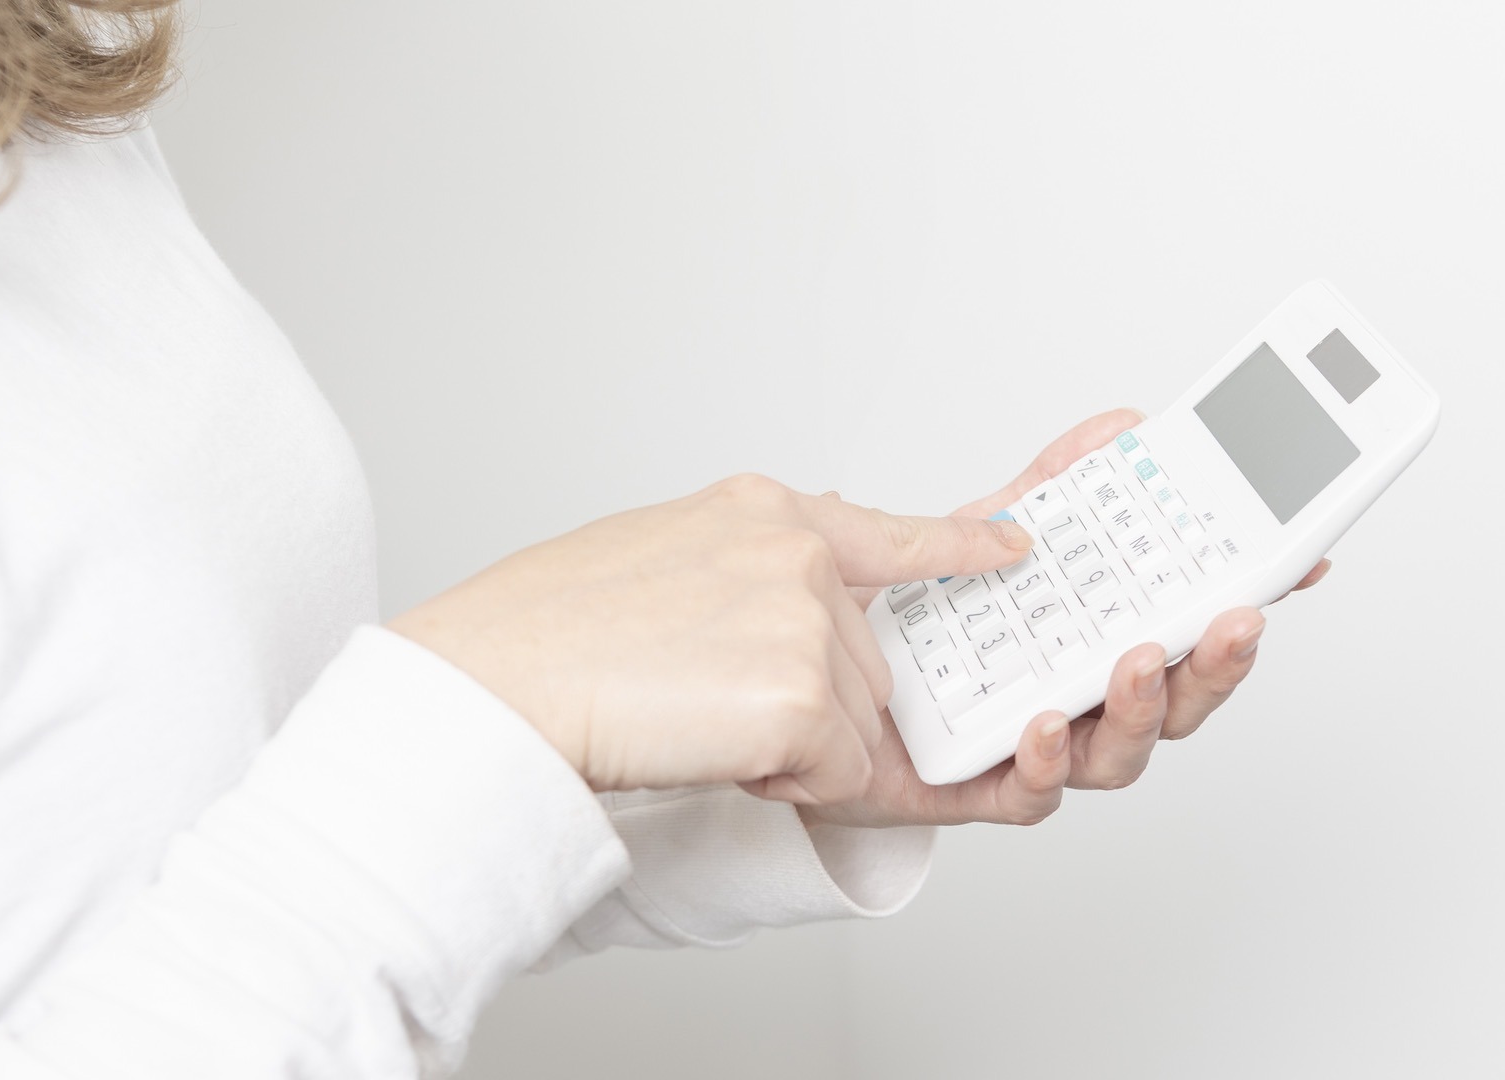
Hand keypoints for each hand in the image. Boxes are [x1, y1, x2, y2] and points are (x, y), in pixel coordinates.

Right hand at [387, 473, 1038, 800]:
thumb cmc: (546, 632)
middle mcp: (799, 551)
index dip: (959, 543)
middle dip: (810, 707)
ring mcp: (805, 619)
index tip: (1013, 544)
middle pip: (864, 665)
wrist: (491, 683)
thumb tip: (801, 587)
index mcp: (762, 510)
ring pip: (853, 727)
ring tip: (689, 714)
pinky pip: (833, 773)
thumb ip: (745, 567)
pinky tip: (703, 742)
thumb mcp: (660, 554)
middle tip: (709, 701)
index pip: (891, 529)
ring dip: (788, 748)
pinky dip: (777, 780)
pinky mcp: (802, 697)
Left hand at [799, 409, 1331, 828]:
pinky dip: (1046, 764)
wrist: (814, 684)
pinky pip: (1027, 794)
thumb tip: (1118, 429)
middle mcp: (1076, 703)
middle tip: (1233, 620)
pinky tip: (1048, 723)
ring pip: (1117, 755)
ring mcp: (1033, 751)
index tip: (1297, 562)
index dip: (1242, 600)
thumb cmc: (907, 632)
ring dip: (1140, 710)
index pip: (1184, 628)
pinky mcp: (975, 790)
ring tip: (1137, 660)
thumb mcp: (974, 541)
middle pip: (1174, 702)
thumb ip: (1043, 489)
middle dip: (1212, 664)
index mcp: (1088, 645)